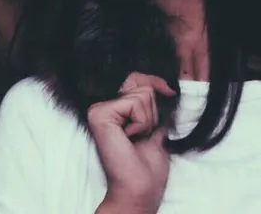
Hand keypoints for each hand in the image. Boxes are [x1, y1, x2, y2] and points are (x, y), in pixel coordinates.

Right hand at [89, 73, 175, 213]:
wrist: (139, 190)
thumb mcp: (156, 128)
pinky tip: (130, 138)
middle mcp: (103, 105)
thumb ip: (155, 107)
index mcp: (115, 108)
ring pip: (142, 94)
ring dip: (147, 121)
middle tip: (142, 133)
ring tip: (135, 138)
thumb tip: (166, 86)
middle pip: (141, 83)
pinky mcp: (99, 114)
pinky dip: (141, 123)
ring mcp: (99, 108)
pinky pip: (134, 104)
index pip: (136, 78)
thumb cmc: (146, 167)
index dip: (155, 82)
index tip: (169, 91)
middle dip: (153, 110)